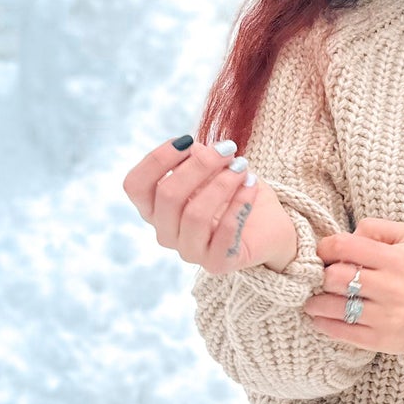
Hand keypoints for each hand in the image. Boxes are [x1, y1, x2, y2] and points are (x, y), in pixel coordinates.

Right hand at [122, 135, 294, 273]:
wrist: (268, 225)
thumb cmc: (233, 194)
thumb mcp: (212, 169)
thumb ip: (196, 157)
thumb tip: (192, 147)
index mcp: (155, 209)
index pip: (135, 185)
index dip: (157, 160)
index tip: (187, 140)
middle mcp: (165, 233)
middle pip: (168, 195)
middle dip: (200, 165)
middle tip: (227, 149)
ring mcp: (189, 251)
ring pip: (195, 214)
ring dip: (222, 184)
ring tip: (242, 167)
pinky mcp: (217, 263)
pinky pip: (224, 232)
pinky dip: (240, 203)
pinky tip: (250, 185)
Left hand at [305, 219, 403, 355]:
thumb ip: (377, 228)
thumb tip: (350, 235)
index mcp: (395, 259)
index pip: (344, 246)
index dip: (325, 248)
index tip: (324, 254)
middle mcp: (390, 288)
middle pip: (334, 277)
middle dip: (320, 276)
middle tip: (320, 278)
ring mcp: (384, 316)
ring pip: (333, 306)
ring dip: (315, 303)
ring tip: (315, 300)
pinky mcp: (379, 339)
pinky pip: (341, 331)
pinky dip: (324, 324)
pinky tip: (321, 318)